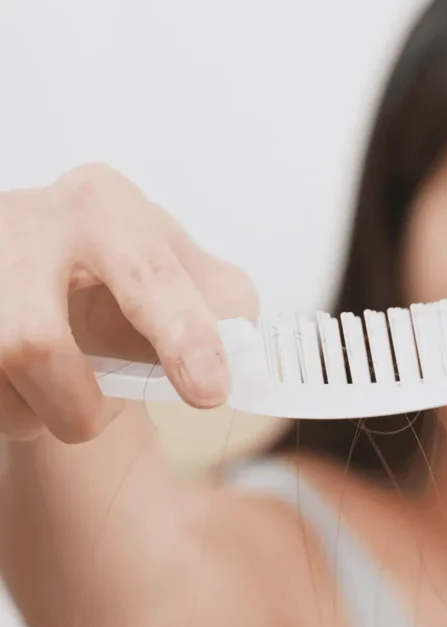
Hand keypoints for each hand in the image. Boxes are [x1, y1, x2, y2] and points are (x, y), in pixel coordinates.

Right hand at [0, 163, 258, 443]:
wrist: (51, 268)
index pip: (148, 275)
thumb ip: (228, 307)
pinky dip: (10, 409)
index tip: (209, 392)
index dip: (183, 338)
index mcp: (103, 206)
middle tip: (101, 417)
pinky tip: (26, 391)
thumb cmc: (126, 272)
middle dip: (77, 405)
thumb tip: (241, 353)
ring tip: (63, 399)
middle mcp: (28, 221)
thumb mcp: (189, 272)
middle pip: (34, 340)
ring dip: (36, 412)